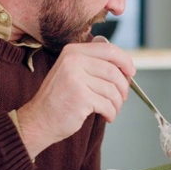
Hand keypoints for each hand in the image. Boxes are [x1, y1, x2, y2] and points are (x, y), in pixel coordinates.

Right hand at [17, 38, 134, 158]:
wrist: (39, 120)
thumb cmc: (59, 98)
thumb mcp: (72, 72)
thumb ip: (93, 64)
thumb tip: (125, 66)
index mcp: (73, 51)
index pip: (109, 49)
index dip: (125, 61)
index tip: (131, 73)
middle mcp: (74, 61)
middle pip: (113, 71)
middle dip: (123, 87)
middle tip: (122, 97)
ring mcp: (76, 78)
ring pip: (112, 89)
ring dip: (117, 103)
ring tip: (112, 109)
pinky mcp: (81, 97)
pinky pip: (107, 104)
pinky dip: (111, 113)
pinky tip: (107, 116)